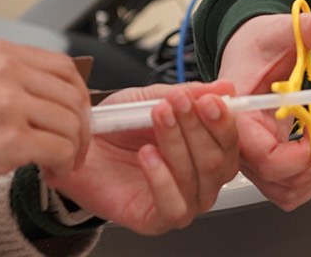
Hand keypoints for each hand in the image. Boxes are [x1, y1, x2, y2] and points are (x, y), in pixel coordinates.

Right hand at [0, 38, 92, 209]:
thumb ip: (7, 82)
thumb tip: (49, 100)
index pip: (62, 66)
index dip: (77, 95)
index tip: (75, 117)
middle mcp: (4, 70)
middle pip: (72, 94)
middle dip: (80, 126)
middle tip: (72, 148)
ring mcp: (7, 102)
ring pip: (70, 123)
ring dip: (73, 149)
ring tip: (58, 164)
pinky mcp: (7, 139)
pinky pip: (59, 149)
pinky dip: (63, 165)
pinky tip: (49, 173)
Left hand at [45, 81, 238, 233]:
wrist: (78, 149)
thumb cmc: (116, 127)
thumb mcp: (151, 99)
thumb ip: (189, 93)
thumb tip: (225, 88)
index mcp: (208, 149)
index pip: (232, 141)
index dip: (224, 120)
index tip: (209, 100)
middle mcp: (202, 179)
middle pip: (219, 161)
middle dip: (198, 127)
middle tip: (177, 102)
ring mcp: (183, 202)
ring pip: (198, 178)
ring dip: (177, 143)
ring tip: (157, 116)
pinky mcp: (157, 221)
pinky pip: (174, 206)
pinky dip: (163, 178)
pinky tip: (147, 154)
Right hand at [216, 0, 310, 209]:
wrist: (249, 54)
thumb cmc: (257, 46)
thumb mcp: (283, 31)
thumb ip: (309, 26)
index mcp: (238, 118)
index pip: (266, 160)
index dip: (301, 153)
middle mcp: (242, 145)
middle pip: (281, 182)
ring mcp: (255, 158)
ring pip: (288, 192)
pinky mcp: (268, 162)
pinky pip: (290, 188)